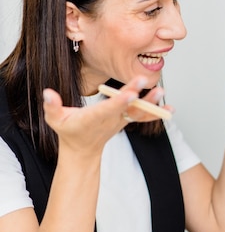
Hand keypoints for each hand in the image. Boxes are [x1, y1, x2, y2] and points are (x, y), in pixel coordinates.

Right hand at [42, 76, 170, 154]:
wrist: (83, 150)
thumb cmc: (68, 131)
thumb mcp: (55, 119)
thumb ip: (52, 106)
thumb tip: (47, 92)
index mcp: (94, 117)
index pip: (108, 108)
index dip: (120, 101)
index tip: (131, 93)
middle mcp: (110, 119)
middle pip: (126, 106)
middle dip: (136, 95)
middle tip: (147, 81)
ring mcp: (120, 121)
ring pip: (138, 112)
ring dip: (150, 103)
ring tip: (161, 92)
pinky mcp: (127, 120)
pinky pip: (143, 117)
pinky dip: (156, 113)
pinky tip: (170, 109)